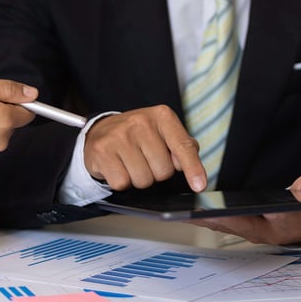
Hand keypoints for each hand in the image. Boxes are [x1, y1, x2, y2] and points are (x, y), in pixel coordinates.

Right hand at [84, 105, 207, 192]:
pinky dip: (121, 182)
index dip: (193, 168)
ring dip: (139, 179)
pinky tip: (118, 167)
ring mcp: (120, 136)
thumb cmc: (138, 135)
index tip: (200, 185)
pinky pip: (122, 183)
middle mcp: (141, 122)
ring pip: (143, 180)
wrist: (100, 131)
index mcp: (162, 116)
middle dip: (156, 173)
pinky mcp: (102, 151)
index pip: (183, 146)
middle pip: (163, 171)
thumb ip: (183, 146)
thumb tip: (190, 167)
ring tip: (130, 163)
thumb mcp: (164, 132)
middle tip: (145, 160)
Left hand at [187, 169, 300, 245]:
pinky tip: (183, 205)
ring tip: (173, 208)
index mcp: (275, 227)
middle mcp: (255, 231)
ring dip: (195, 217)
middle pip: (224, 225)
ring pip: (215, 224)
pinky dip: (199, 213)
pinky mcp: (237, 224)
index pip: (251, 221)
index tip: (211, 209)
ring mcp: (245, 229)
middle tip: (180, 211)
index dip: (230, 216)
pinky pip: (214, 220)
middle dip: (202, 218)